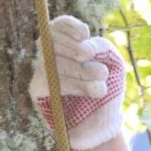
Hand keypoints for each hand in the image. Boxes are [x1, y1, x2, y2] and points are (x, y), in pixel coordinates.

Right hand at [29, 15, 125, 149]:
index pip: (57, 26)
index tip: (86, 34)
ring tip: (101, 87)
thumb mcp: (113, 64)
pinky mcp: (38, 92)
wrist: (103, 124)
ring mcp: (41, 73)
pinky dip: (72, 86)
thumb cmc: (107, 90)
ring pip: (51, 62)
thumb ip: (102, 48)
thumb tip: (86, 47)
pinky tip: (91, 92)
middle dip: (75, 50)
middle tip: (100, 69)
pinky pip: (48, 81)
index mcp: (66, 46)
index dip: (68, 26)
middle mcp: (49, 56)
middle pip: (50, 41)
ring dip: (81, 73)